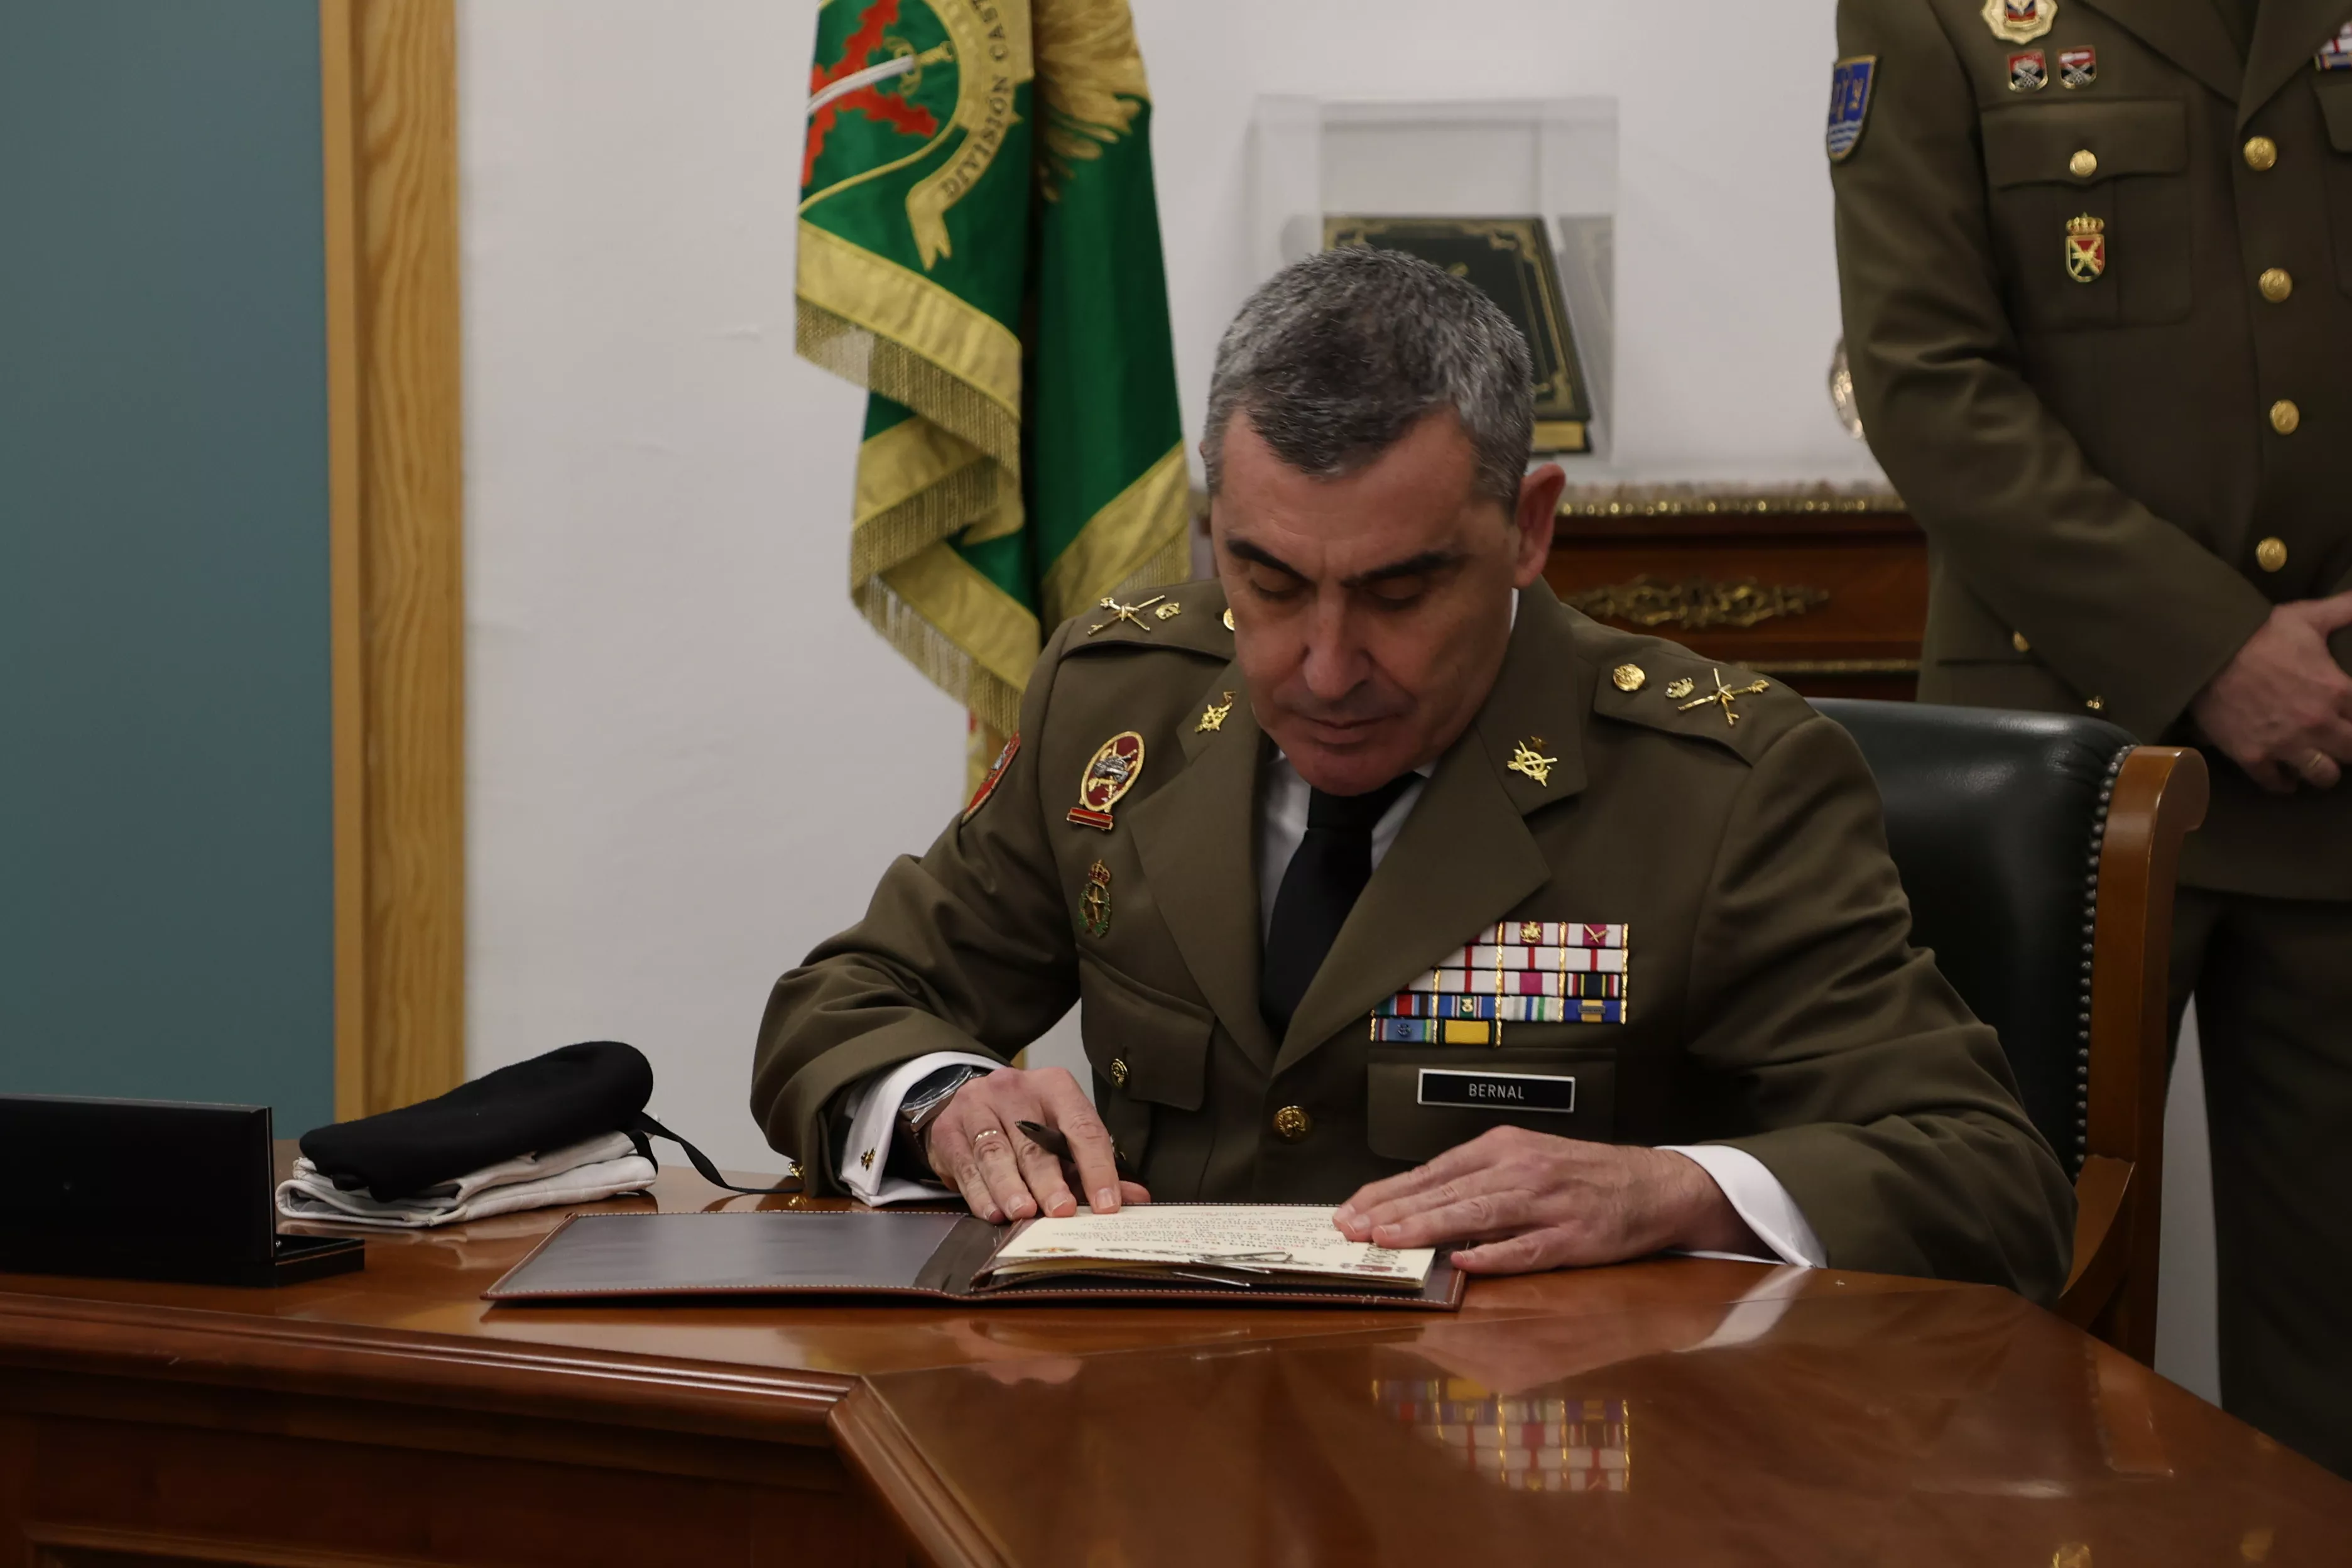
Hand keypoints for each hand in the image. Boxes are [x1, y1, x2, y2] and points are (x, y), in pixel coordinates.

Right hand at [923, 1066, 1149, 1222]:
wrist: (965, 1103)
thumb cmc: (1023, 1125)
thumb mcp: (1061, 1135)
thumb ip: (1094, 1168)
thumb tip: (1136, 1199)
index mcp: (1055, 1087)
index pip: (1082, 1127)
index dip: (1097, 1167)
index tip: (1107, 1204)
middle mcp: (1015, 1090)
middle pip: (1035, 1142)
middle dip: (1049, 1181)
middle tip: (1062, 1212)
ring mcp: (978, 1105)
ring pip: (996, 1151)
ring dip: (1011, 1187)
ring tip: (1023, 1214)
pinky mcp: (949, 1128)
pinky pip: (967, 1165)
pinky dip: (980, 1193)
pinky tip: (993, 1212)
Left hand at [1331, 1128, 1759, 1273]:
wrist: (1655, 1186)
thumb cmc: (1579, 1177)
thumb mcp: (1524, 1163)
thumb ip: (1475, 1182)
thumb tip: (1413, 1206)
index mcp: (1503, 1149)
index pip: (1433, 1172)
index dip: (1388, 1192)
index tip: (1350, 1210)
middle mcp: (1520, 1169)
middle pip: (1447, 1191)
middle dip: (1395, 1212)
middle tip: (1353, 1230)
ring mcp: (1548, 1203)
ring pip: (1479, 1214)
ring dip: (1430, 1228)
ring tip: (1390, 1241)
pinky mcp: (1574, 1236)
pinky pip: (1528, 1248)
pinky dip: (1495, 1255)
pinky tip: (1464, 1262)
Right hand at [2189, 592, 2351, 791]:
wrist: (2206, 652)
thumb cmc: (2259, 633)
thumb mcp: (2307, 617)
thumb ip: (2344, 610)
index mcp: (2337, 692)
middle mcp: (2318, 725)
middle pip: (2351, 754)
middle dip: (2349, 748)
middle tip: (2341, 742)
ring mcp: (2285, 744)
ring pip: (2322, 775)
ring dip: (2323, 770)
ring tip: (2318, 763)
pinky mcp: (2253, 756)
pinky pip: (2277, 783)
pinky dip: (2284, 782)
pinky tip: (2287, 778)